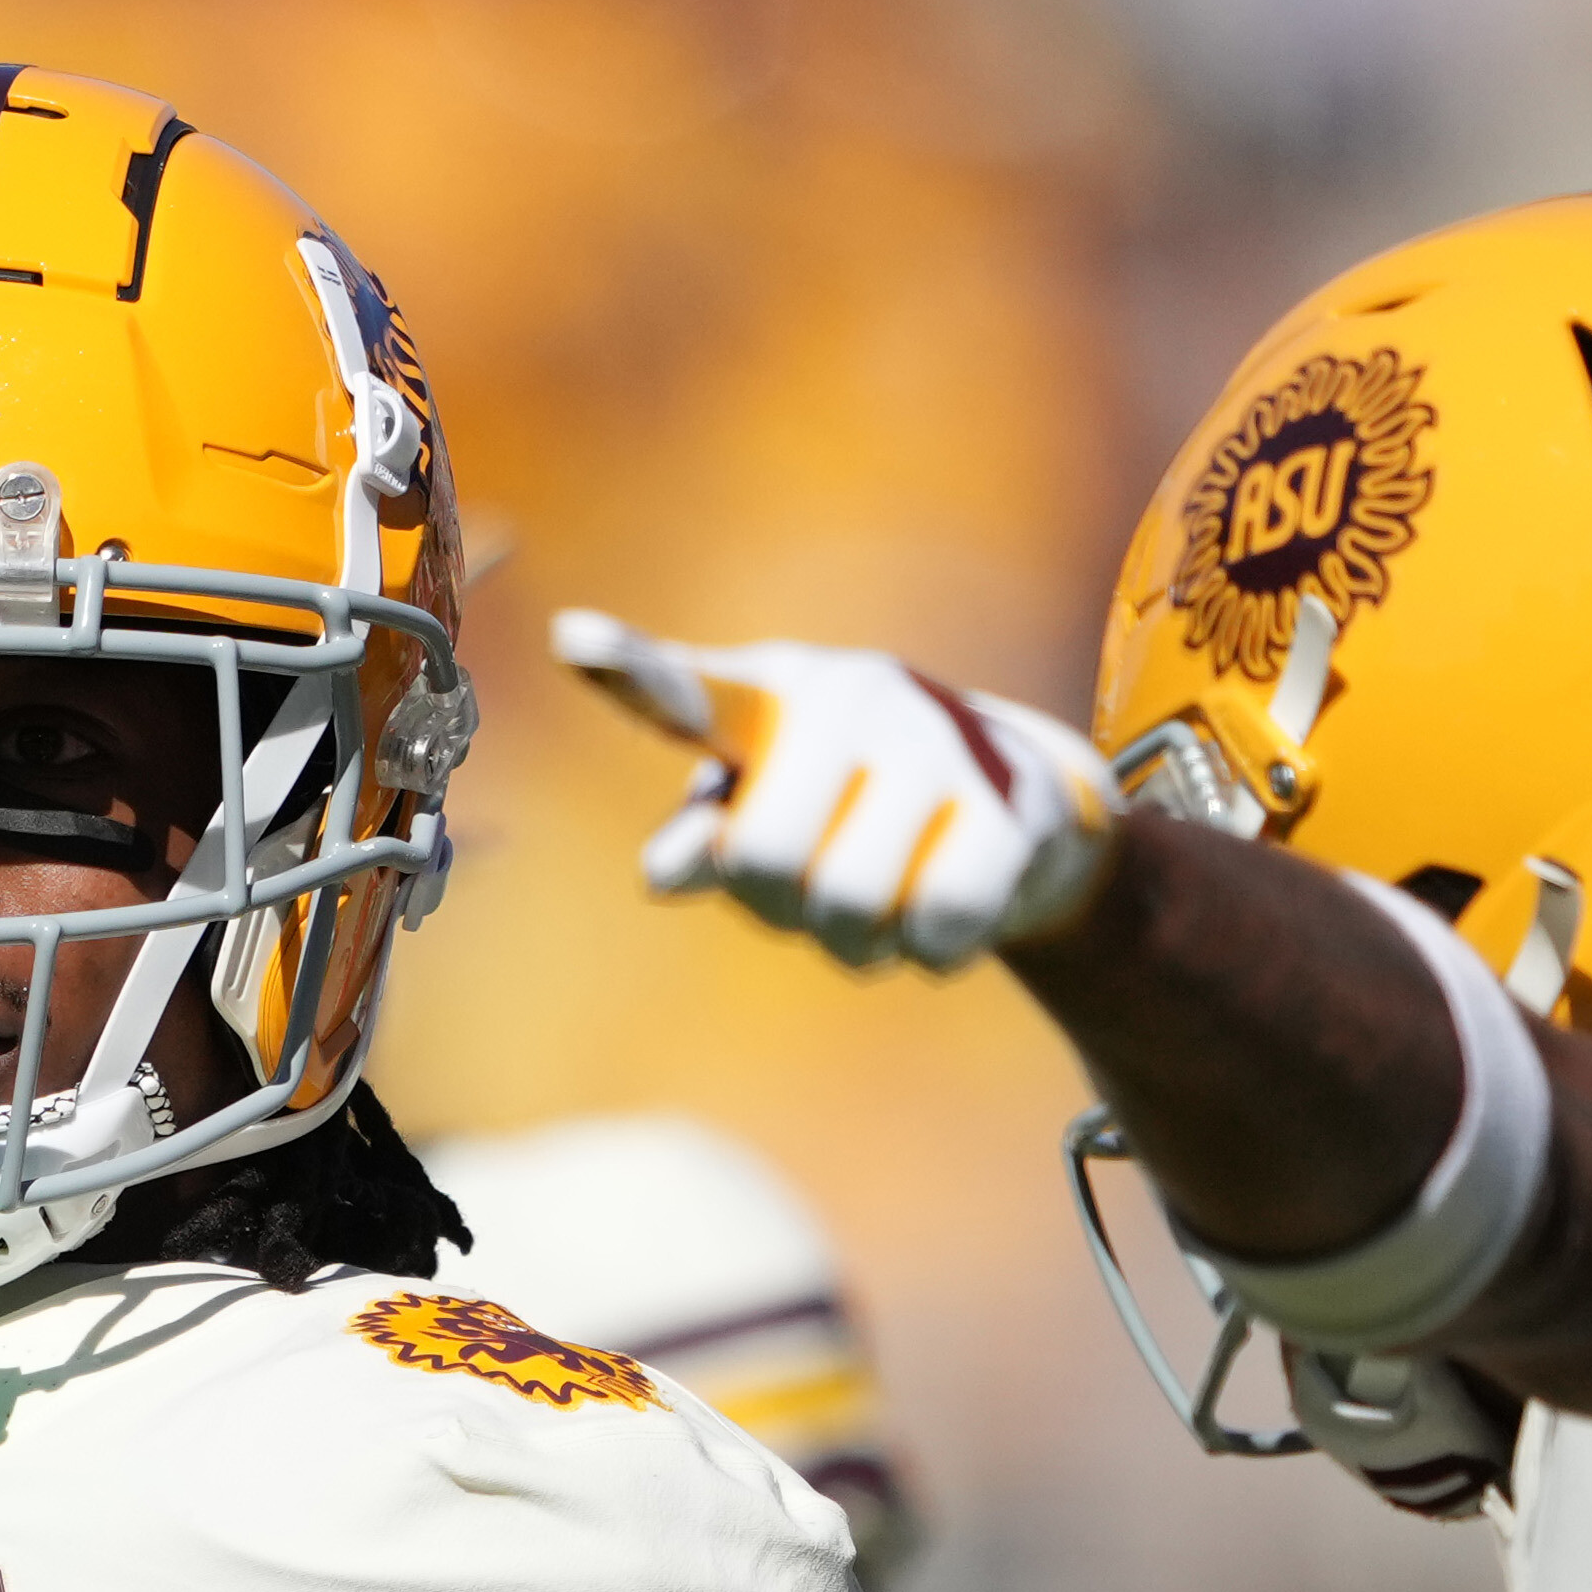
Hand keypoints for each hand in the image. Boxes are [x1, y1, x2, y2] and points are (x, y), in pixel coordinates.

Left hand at [553, 617, 1115, 973]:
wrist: (1022, 799)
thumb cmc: (845, 806)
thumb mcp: (761, 813)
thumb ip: (705, 838)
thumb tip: (666, 871)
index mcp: (768, 697)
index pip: (687, 693)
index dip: (629, 673)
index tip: (570, 639)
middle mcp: (852, 698)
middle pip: (764, 860)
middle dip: (781, 908)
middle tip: (817, 885)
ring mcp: (936, 744)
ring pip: (852, 908)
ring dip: (859, 942)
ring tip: (885, 894)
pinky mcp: (1009, 807)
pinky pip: (939, 928)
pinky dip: (931, 952)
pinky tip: (944, 908)